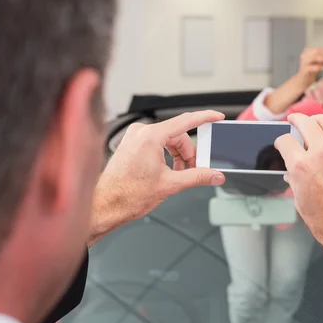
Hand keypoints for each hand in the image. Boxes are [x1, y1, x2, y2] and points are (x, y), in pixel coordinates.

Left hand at [89, 110, 226, 245]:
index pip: (185, 121)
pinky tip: (169, 170)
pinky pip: (157, 143)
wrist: (105, 206)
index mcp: (150, 137)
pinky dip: (167, 155)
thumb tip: (215, 175)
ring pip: (168, 140)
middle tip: (195, 170)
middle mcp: (141, 132)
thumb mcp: (171, 185)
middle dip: (189, 153)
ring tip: (181, 174)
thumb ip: (198, 177)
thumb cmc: (127, 195)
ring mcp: (134, 137)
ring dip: (178, 156)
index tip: (217, 117)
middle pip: (178, 135)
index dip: (205, 118)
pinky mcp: (131, 144)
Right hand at [274, 113, 322, 272]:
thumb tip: (291, 173)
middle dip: (296, 119)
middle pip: (305, 122)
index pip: (285, 141)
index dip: (280, 141)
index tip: (282, 143)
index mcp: (301, 166)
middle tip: (293, 119)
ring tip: (313, 122)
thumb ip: (295, 180)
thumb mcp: (300, 201)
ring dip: (316, 120)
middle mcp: (321, 153)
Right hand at [297, 48, 322, 84]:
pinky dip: (317, 67)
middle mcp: (305, 55)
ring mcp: (303, 62)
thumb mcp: (320, 62)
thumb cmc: (312, 70)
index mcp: (309, 51)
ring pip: (314, 58)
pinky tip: (322, 68)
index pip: (321, 49)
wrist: (304, 80)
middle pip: (317, 52)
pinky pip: (310, 67)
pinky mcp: (303, 70)